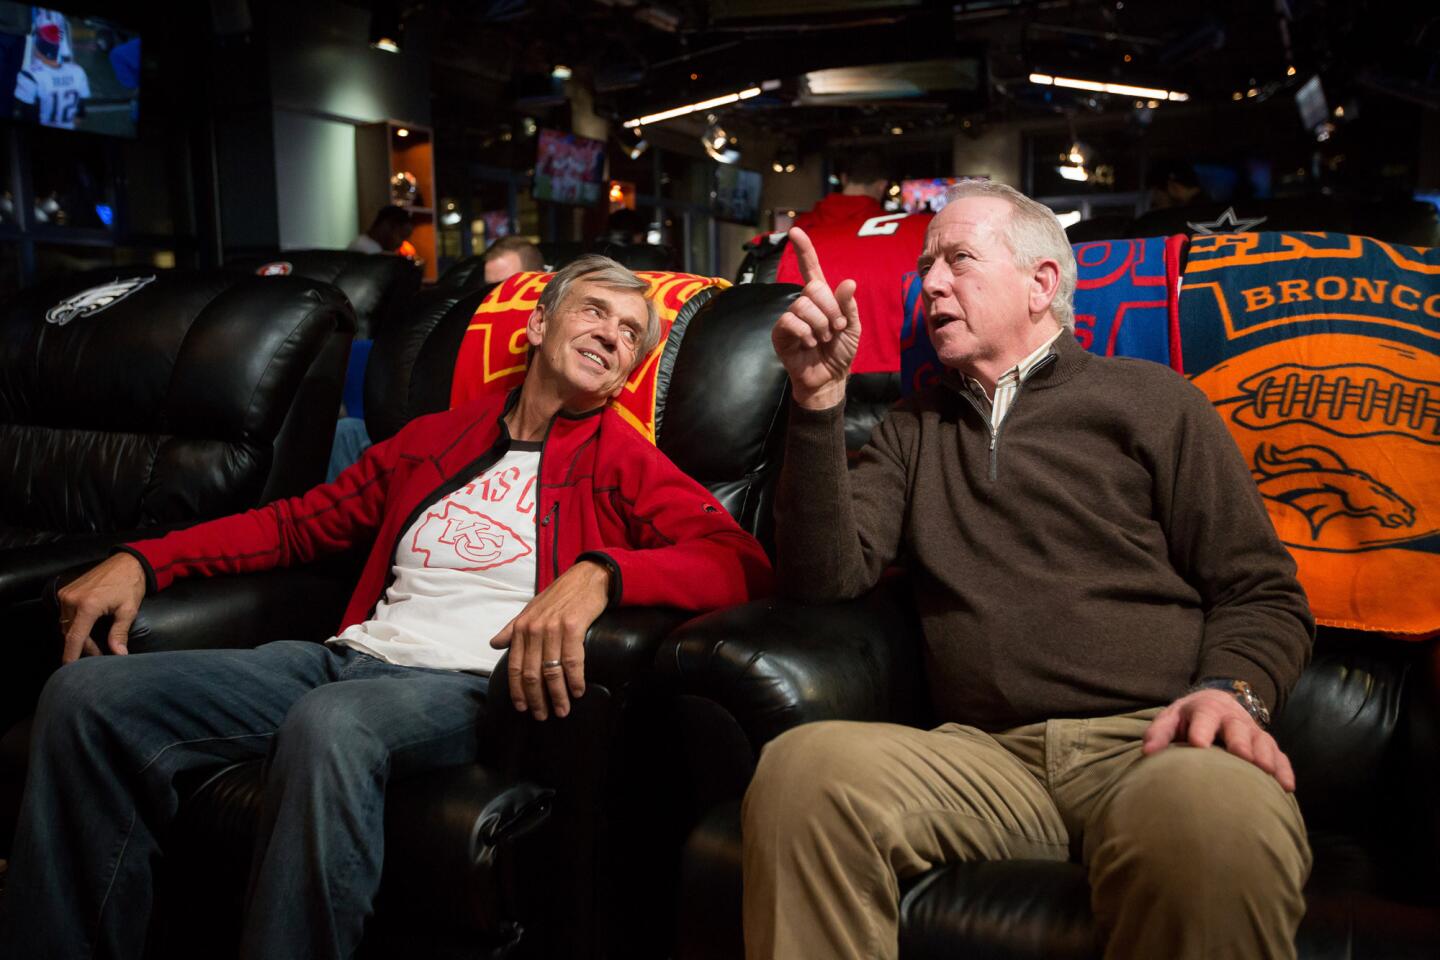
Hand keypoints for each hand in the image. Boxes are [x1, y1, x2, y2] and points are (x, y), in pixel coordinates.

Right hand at [57, 552, 145, 662]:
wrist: (127, 562)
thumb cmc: (130, 584)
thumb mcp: (128, 610)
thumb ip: (119, 633)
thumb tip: (119, 654)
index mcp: (87, 605)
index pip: (74, 637)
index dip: (71, 655)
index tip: (69, 669)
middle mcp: (72, 600)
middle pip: (71, 633)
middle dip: (83, 646)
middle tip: (99, 654)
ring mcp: (67, 594)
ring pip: (67, 625)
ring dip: (79, 636)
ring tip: (96, 643)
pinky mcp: (66, 591)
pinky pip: (66, 615)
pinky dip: (75, 625)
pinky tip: (89, 629)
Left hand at [490, 560, 610, 719]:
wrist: (586, 577)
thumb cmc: (559, 596)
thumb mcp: (530, 610)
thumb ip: (512, 629)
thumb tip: (494, 644)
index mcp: (521, 628)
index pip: (515, 667)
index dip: (517, 690)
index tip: (522, 708)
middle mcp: (533, 629)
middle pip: (531, 674)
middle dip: (536, 699)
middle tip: (543, 715)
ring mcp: (553, 628)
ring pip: (551, 672)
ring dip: (557, 695)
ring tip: (562, 710)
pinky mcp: (573, 627)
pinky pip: (572, 661)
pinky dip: (574, 680)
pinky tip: (577, 691)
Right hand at [771, 227, 861, 409]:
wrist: (830, 378)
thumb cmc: (840, 352)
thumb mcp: (852, 327)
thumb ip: (848, 305)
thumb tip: (848, 283)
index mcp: (822, 298)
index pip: (811, 268)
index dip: (804, 250)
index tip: (795, 232)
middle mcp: (804, 303)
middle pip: (813, 287)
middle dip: (831, 310)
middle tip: (835, 329)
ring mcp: (790, 317)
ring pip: (803, 306)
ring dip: (820, 326)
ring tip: (822, 340)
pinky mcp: (780, 333)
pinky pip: (791, 322)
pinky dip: (806, 334)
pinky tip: (810, 344)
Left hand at [1142, 689, 1295, 791]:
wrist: (1217, 702)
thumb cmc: (1188, 718)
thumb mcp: (1171, 718)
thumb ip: (1159, 733)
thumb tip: (1148, 753)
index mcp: (1206, 710)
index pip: (1204, 717)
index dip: (1202, 730)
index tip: (1198, 744)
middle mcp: (1232, 719)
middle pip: (1238, 728)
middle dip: (1240, 742)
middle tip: (1241, 758)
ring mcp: (1252, 731)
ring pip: (1262, 742)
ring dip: (1265, 756)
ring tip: (1266, 773)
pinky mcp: (1266, 744)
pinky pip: (1279, 755)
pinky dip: (1284, 769)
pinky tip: (1287, 787)